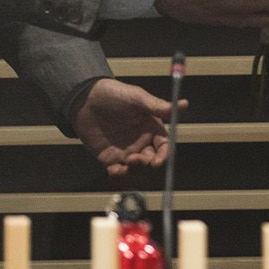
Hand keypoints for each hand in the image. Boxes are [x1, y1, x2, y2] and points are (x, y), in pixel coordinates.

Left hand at [70, 78, 184, 176]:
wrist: (85, 98)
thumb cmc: (113, 93)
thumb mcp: (136, 97)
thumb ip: (156, 105)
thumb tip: (183, 104)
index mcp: (151, 127)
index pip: (164, 145)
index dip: (165, 154)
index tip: (159, 160)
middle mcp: (141, 141)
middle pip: (152, 160)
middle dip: (148, 164)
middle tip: (137, 159)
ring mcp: (126, 151)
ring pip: (137, 169)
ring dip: (134, 171)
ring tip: (126, 163)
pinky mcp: (110, 158)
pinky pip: (118, 172)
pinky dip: (119, 175)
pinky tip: (114, 170)